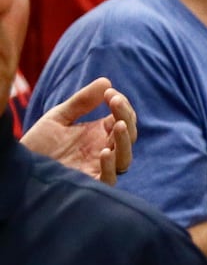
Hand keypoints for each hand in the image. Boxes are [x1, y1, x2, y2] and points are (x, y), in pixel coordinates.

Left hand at [19, 77, 136, 182]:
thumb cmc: (38, 143)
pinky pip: (109, 178)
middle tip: (114, 101)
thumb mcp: (58, 117)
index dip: (122, 106)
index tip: (110, 93)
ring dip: (124, 141)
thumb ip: (81, 102)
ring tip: (118, 124)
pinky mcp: (89, 182)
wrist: (19, 166)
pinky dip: (110, 165)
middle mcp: (103, 150)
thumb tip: (107, 82)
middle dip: (125, 117)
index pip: (123, 119)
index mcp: (99, 133)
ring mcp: (98, 167)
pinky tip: (104, 151)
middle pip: (128, 136)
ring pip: (125, 158)